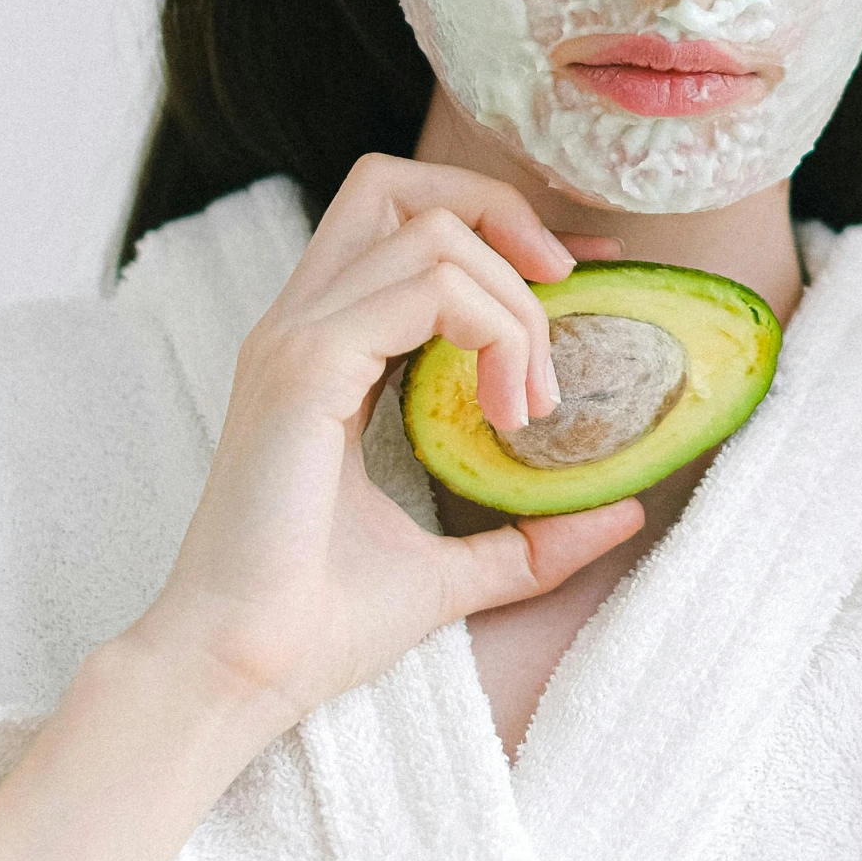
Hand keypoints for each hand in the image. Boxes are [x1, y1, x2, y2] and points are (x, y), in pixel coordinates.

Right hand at [0, 157, 640, 860]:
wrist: (238, 676)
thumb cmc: (318, 625)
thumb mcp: (452, 569)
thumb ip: (529, 535)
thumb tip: (623, 510)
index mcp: (321, 349)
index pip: (404, 223)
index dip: (499, 225)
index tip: (579, 275)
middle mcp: (301, 323)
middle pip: (399, 184)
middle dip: (501, 214)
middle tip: (564, 294)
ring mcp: (296, 337)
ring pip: (432, 232)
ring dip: (513, 304)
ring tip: (533, 404)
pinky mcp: (304, 366)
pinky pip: (425, 287)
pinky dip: (491, 328)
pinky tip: (507, 409)